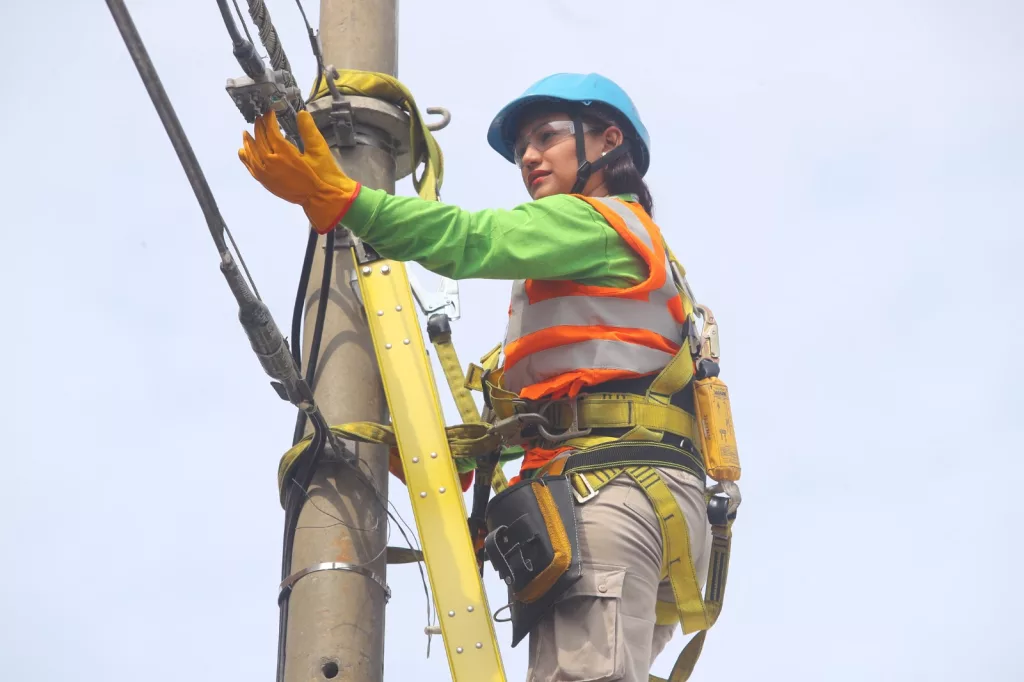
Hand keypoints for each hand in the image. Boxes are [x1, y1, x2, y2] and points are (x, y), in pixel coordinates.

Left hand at [238, 109, 360, 232]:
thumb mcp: (317, 151)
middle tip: (259, 118)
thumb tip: (302, 114)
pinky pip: (251, 166)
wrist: (316, 197)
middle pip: (259, 140)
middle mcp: (271, 162)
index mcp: (284, 153)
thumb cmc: (318, 175)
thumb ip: (308, 131)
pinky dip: (246, 157)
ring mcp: (265, 173)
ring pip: (251, 153)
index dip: (269, 119)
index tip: (269, 112)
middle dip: (258, 127)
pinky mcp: (265, 181)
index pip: (271, 131)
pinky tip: (243, 151)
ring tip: (246, 132)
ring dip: (248, 141)